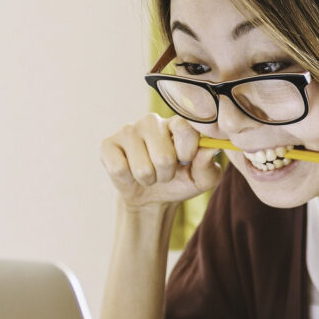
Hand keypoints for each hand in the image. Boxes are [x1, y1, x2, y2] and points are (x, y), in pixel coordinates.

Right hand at [99, 113, 222, 209]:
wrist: (152, 197)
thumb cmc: (181, 181)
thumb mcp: (202, 178)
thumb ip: (208, 164)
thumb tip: (211, 148)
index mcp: (177, 123)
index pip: (185, 128)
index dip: (187, 151)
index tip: (186, 160)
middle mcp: (152, 121)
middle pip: (163, 156)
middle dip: (167, 174)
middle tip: (165, 172)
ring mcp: (128, 130)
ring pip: (142, 167)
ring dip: (149, 179)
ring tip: (149, 174)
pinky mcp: (108, 144)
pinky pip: (120, 169)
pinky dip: (128, 179)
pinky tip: (130, 172)